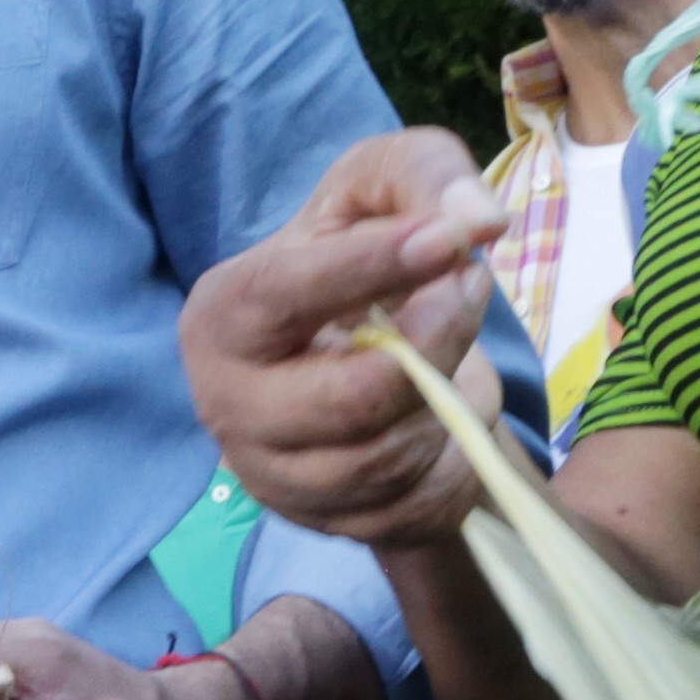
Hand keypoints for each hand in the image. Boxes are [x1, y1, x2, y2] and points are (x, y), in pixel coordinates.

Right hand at [179, 127, 514, 545]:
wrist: (356, 361)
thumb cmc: (359, 264)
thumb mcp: (381, 188)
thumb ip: (425, 176)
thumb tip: (480, 221)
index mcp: (220, 318)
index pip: (279, 297)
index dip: (367, 269)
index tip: (449, 241)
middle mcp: (230, 408)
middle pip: (348, 398)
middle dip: (434, 339)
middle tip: (472, 282)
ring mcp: (277, 478)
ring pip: (389, 456)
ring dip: (449, 393)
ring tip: (457, 337)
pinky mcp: (332, 523)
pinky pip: (415, 501)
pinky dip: (452, 448)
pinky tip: (444, 402)